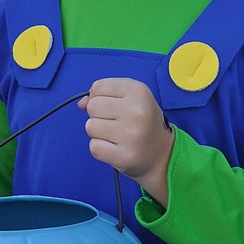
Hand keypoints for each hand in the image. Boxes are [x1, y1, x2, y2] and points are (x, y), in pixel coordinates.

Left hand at [79, 78, 174, 206]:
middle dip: (98, 116)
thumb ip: (103, 94)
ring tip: (117, 136)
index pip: (97, 87)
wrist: (162, 154)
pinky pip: (94, 147)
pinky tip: (116, 148)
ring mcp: (131, 134)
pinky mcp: (124, 156)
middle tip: (116, 123)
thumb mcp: (130, 99)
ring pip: (90, 127)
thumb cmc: (142, 122)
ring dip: (98, 133)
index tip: (114, 106)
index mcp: (138, 91)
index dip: (100, 97)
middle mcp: (136, 110)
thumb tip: (81, 103)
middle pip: (92, 106)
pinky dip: (101, 149)